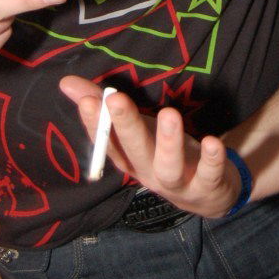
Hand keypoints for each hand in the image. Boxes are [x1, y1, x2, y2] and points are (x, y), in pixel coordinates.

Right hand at [59, 76, 240, 216]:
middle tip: (115, 99)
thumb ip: (102, 107)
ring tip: (169, 114)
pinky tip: (212, 142)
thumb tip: (65, 82)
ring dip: (168, 142)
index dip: (96, 125)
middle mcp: (148, 173)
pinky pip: (209, 175)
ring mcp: (178, 183)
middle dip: (124, 126)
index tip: (88, 101)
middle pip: (134, 152)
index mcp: (129, 159)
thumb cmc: (163, 153)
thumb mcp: (137, 130)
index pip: (107, 143)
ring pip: (169, 167)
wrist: (207, 195)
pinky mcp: (207, 186)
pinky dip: (211, 160)